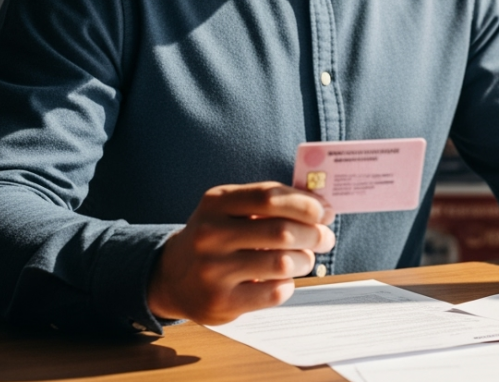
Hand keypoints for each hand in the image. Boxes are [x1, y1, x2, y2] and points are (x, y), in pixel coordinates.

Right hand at [147, 181, 335, 324]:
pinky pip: (275, 292)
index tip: (325, 212)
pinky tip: (282, 280)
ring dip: (305, 261)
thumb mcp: (230, 209)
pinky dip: (288, 285)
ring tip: (304, 260)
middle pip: (282, 232)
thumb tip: (322, 208)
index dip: (306, 204)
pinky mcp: (221, 302)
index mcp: (216, 203)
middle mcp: (210, 234)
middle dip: (314, 235)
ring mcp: (213, 270)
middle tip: (325, 238)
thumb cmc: (218, 237)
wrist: (173, 278)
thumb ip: (270, 202)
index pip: (270, 197)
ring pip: (283, 263)